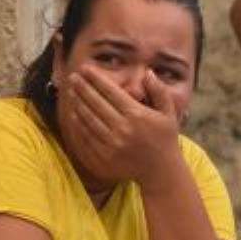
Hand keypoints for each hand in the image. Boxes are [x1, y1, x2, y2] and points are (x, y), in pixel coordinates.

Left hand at [61, 65, 181, 187]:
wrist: (160, 170)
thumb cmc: (165, 138)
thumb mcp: (169, 113)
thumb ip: (159, 91)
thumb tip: (148, 72)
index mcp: (137, 115)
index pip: (110, 91)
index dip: (96, 78)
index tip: (86, 68)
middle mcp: (123, 128)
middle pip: (96, 103)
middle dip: (82, 87)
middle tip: (73, 77)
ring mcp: (112, 144)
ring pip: (89, 119)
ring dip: (78, 103)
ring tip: (71, 92)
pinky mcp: (104, 157)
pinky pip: (87, 137)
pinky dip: (79, 124)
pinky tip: (74, 114)